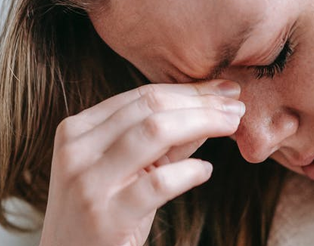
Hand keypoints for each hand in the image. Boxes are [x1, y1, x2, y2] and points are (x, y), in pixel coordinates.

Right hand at [39, 80, 244, 245]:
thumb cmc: (102, 214)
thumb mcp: (125, 169)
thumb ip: (162, 141)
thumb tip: (210, 108)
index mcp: (76, 130)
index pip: (141, 97)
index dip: (188, 90)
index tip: (224, 89)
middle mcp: (77, 150)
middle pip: (150, 108)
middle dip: (201, 102)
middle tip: (236, 105)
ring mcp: (89, 183)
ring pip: (154, 132)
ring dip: (202, 123)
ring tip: (231, 125)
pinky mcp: (106, 216)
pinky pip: (159, 183)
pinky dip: (190, 172)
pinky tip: (205, 171)